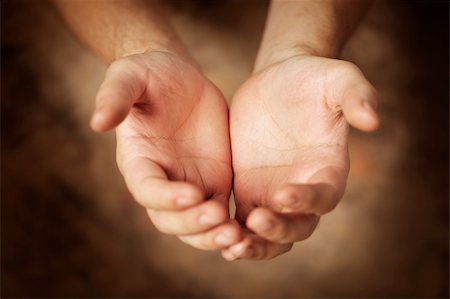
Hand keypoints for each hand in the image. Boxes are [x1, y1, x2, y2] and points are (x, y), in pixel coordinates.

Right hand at [91, 51, 240, 249]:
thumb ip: (115, 97)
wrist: (180, 79)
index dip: (166, 197)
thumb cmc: (150, 75)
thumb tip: (97, 123)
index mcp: (139, 160)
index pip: (146, 189)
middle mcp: (162, 180)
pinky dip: (231, 228)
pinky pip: (221, 214)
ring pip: (195, 226)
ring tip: (237, 235)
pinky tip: (249, 231)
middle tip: (219, 218)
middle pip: (170, 219)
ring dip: (212, 236)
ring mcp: (189, 185)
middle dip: (192, 224)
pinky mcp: (214, 182)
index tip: (192, 193)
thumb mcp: (130, 76)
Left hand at [223, 55, 378, 259]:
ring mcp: (273, 194)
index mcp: (328, 169)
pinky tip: (213, 235)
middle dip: (278, 231)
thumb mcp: (338, 79)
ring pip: (268, 235)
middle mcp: (303, 189)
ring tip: (232, 246)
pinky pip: (241, 222)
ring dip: (254, 245)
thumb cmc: (312, 79)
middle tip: (256, 221)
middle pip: (297, 228)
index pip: (323, 197)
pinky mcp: (248, 191)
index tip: (283, 194)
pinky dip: (232, 234)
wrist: (278, 81)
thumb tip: (372, 121)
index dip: (307, 201)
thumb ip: (356, 96)